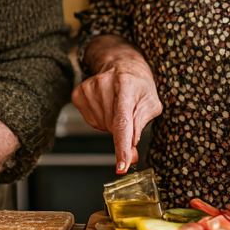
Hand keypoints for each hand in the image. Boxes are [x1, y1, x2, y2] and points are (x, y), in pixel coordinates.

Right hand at [72, 57, 161, 173]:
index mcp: (127, 84)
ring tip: (116, 106)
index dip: (122, 146)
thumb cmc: (139, 84)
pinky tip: (105, 105)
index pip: (123, 122)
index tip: (122, 165)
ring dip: (110, 124)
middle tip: (128, 113)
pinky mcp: (79, 93)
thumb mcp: (150, 103)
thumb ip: (140, 128)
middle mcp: (105, 84)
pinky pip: (90, 121)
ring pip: (100, 126)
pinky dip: (100, 119)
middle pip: (112, 127)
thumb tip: (131, 154)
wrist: (121, 65)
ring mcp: (89, 88)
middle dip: (122, 130)